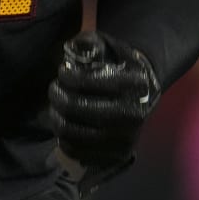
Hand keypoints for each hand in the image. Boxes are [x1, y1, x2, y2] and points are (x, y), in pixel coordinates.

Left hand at [48, 31, 159, 189]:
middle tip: (55, 88)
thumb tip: (70, 50)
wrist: (143, 93)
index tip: (63, 71)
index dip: (66, 76)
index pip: (86, 82)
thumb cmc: (119, 65)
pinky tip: (66, 123)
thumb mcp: (108, 45)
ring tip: (57, 105)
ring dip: (56, 116)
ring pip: (71, 132)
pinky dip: (64, 137)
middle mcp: (134, 114)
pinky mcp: (116, 156)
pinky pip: (77, 151)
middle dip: (57, 95)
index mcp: (134, 84)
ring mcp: (126, 139)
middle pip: (74, 109)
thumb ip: (88, 43)